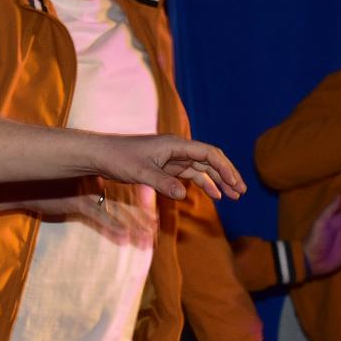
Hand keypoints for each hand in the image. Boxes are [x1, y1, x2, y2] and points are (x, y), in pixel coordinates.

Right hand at [24, 193, 156, 247]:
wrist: (23, 187)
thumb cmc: (46, 193)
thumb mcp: (70, 196)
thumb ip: (87, 201)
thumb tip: (100, 209)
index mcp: (96, 183)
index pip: (124, 196)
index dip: (139, 208)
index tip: (154, 221)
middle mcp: (95, 186)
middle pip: (125, 204)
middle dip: (142, 219)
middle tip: (157, 231)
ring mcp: (85, 194)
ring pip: (116, 210)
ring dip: (133, 225)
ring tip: (148, 238)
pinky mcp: (74, 202)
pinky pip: (96, 216)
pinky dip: (110, 226)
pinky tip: (123, 236)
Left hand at [90, 134, 244, 201]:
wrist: (99, 155)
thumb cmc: (118, 159)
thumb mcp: (140, 173)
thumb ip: (162, 183)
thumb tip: (183, 194)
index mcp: (175, 144)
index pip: (208, 153)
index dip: (225, 168)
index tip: (236, 184)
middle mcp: (176, 148)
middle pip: (209, 159)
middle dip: (227, 175)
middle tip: (241, 192)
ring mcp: (171, 157)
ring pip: (201, 168)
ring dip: (217, 181)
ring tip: (232, 196)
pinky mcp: (164, 166)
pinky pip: (189, 174)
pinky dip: (202, 183)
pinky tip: (212, 194)